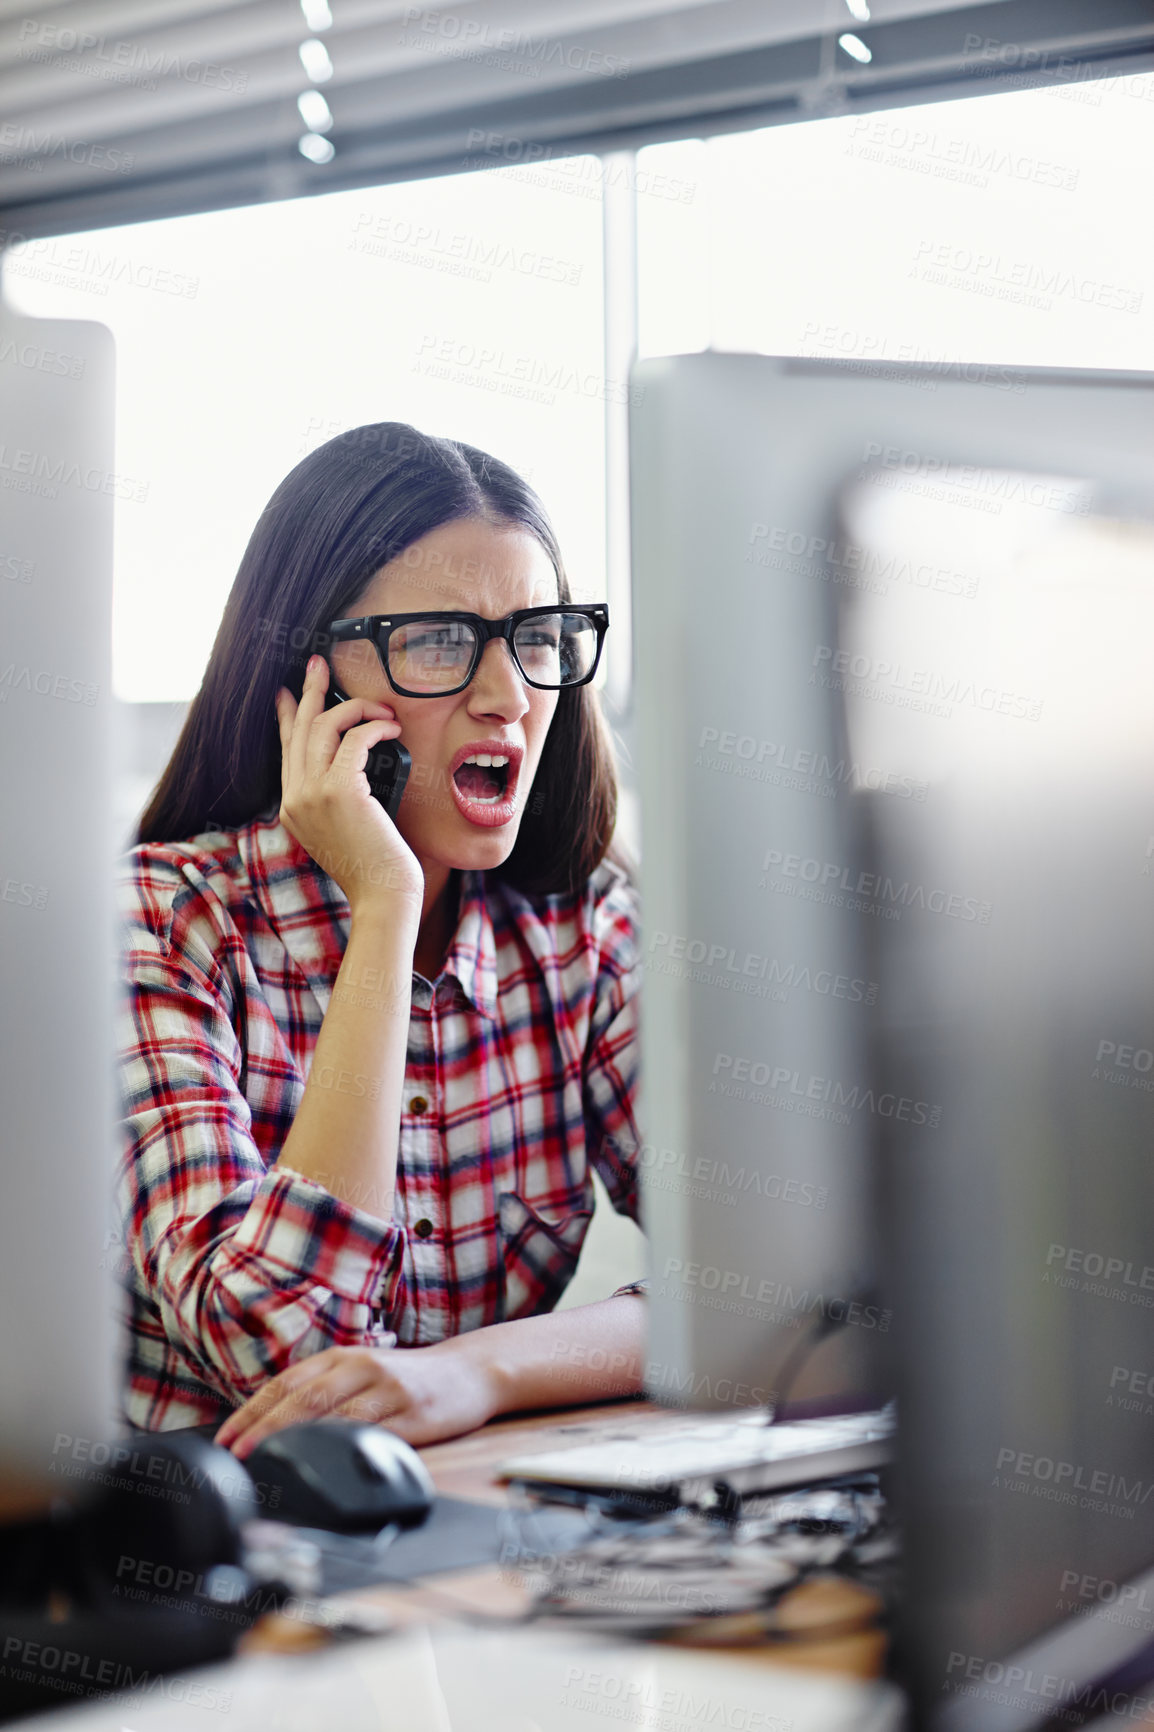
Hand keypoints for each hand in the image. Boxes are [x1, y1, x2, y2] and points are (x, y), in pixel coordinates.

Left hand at [215, 1337, 501, 1458]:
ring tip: (269, 1461)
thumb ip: (324, 1391)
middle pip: (303, 1399)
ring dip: (297, 1440)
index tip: (225, 1439)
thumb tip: (272, 1427)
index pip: (285, 1383)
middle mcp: (361, 1368)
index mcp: (342, 1357)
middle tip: (237, 1453)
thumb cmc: (408, 1378)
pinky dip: (344, 1449)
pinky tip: (325, 1464)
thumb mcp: (362, 1371)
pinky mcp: (411, 1416)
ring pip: (333, 1416)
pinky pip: (373, 1434)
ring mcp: (387, 1391)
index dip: (252, 1411)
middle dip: (265, 1428)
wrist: (469, 1372)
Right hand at [275, 654, 423, 918]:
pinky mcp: (339, 791)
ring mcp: (312, 794)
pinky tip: (391, 729)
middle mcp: (295, 798)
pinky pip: (354, 738)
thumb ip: (335, 801)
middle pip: (299, 729)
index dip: (287, 716)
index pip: (286, 749)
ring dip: (356, 708)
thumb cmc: (375, 867)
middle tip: (318, 664)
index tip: (289, 692)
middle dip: (310, 691)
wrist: (382, 896)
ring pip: (324, 726)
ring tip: (382, 710)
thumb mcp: (344, 830)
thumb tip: (349, 767)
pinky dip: (374, 726)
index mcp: (292, 807)